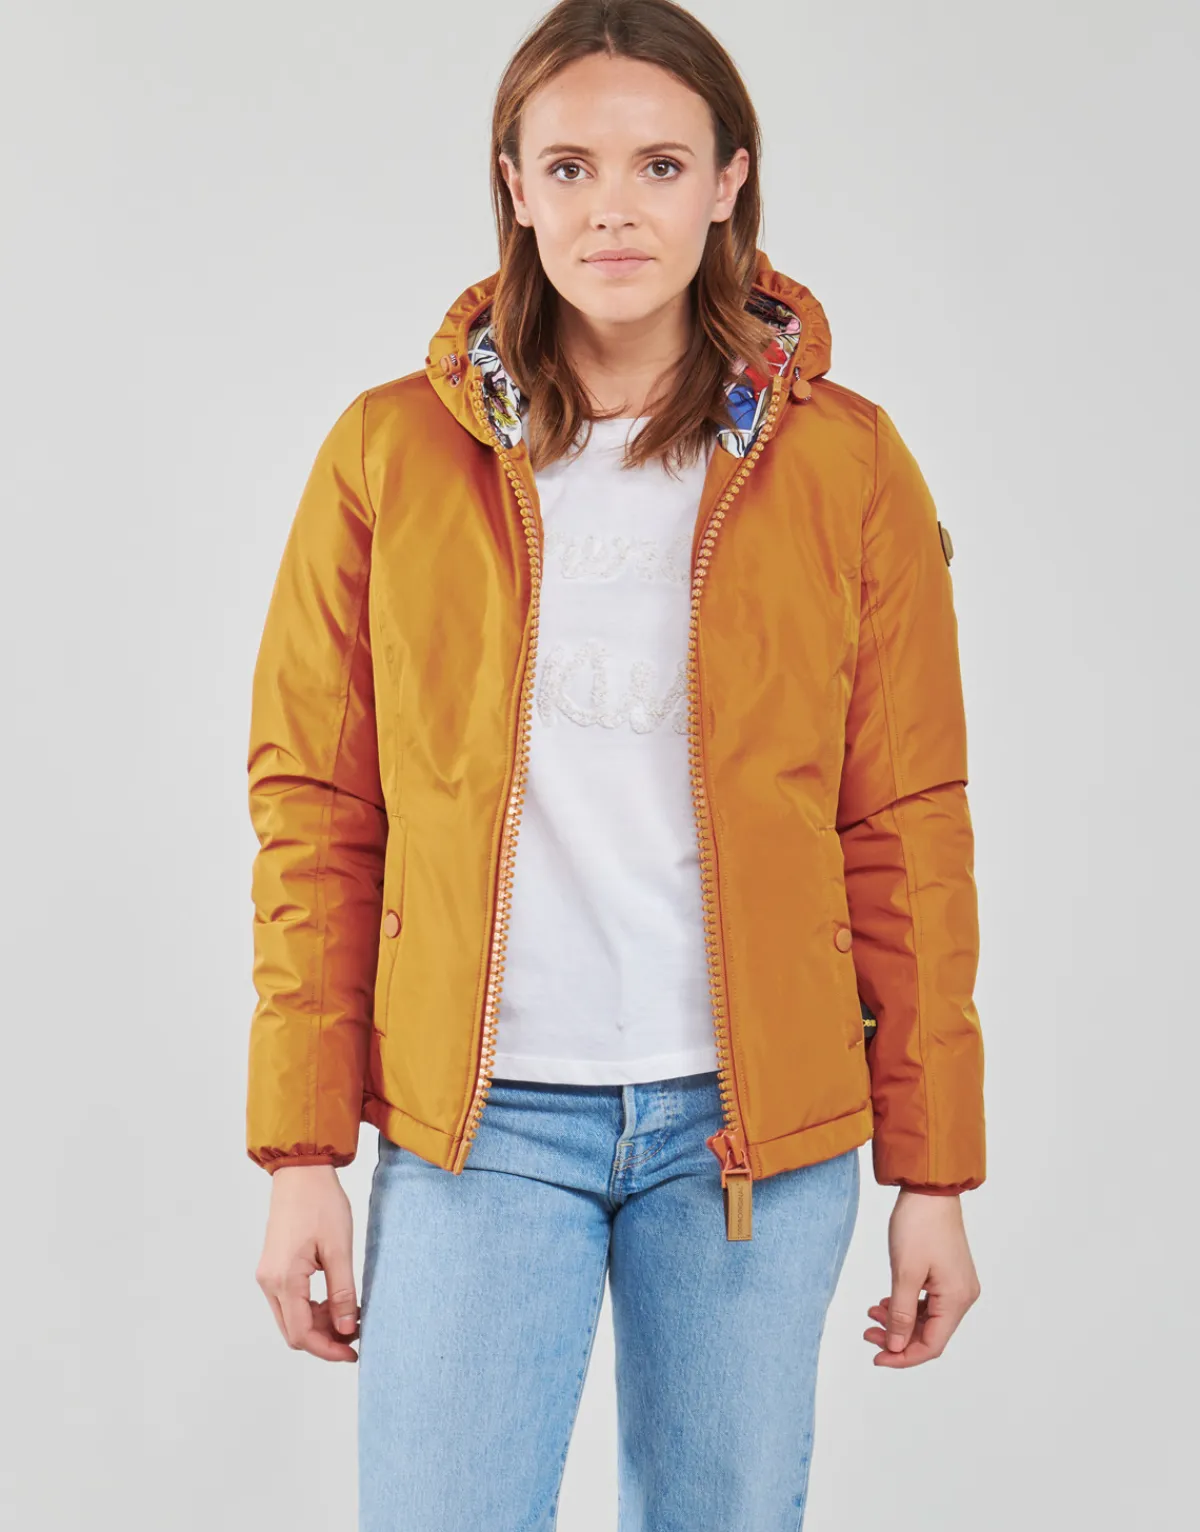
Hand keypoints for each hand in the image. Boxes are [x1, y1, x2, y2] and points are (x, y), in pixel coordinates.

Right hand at [255, 1165, 360, 1361]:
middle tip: (356, 1334)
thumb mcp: (339, 1249)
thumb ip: (342, 1292)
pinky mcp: (273, 1267)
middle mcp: (269, 1282)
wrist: (300, 1172)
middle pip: (293, 1331)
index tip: (353, 1352)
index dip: (328, 1350)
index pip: (302, 1334)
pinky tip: (335, 1300)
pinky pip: (289, 1301)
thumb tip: (346, 1329)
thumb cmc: (321, 1204)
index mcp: (284, 1279)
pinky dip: (311, 1308)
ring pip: (291, 1318)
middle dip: (325, 1339)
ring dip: (319, 1324)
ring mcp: (268, 1275)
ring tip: (350, 1313)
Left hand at [864, 1189, 980, 1366]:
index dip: (903, 1356)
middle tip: (867, 1332)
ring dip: (900, 1320)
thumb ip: (901, 1314)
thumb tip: (896, 1347)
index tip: (876, 1357)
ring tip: (872, 1314)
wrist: (929, 1189)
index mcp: (956, 1299)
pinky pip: (928, 1302)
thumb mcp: (904, 1273)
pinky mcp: (948, 1274)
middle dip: (897, 1337)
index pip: (931, 1345)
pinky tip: (886, 1302)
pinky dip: (907, 1305)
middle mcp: (962, 1296)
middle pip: (930, 1333)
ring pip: (927, 1318)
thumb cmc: (918, 1226)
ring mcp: (957, 1285)